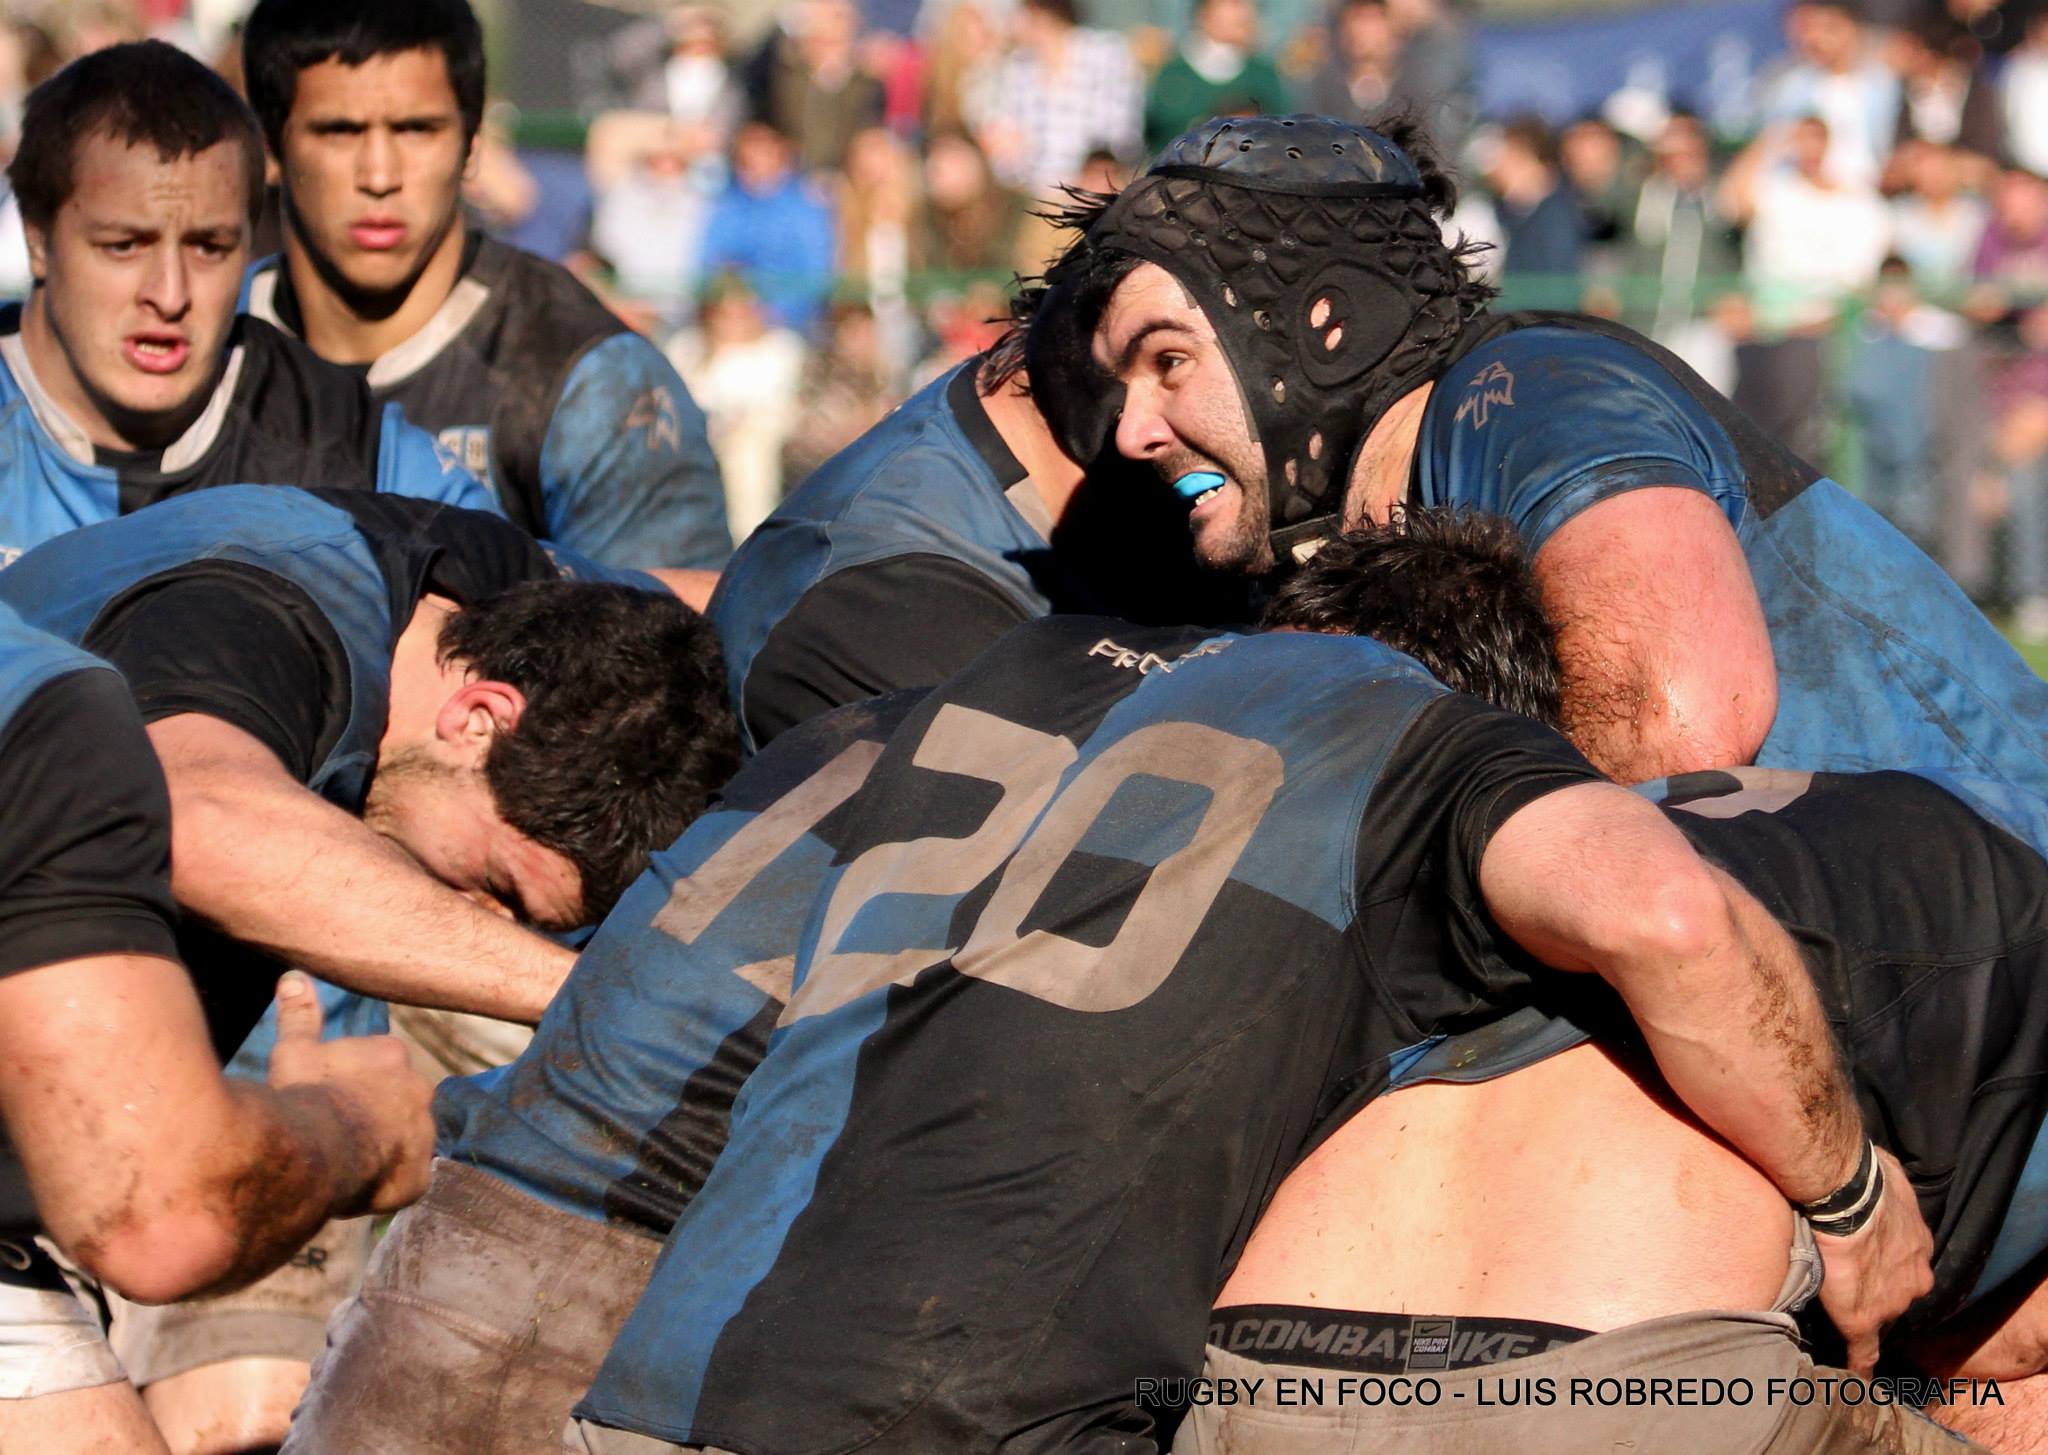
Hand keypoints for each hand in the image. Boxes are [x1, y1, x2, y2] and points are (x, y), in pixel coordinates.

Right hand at [267, 972, 433, 1213]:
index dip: (349, 1087)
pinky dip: (387, 1186)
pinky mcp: (420, 1177)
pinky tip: (358, 1189)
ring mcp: (424, 1134)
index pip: (378, 1069)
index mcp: (392, 1056)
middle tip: (334, 1133)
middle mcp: (421, 1090)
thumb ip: (300, 1016)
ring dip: (383, 1150)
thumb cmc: (302, 1094)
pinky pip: (407, 1181)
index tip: (325, 1100)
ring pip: (404, 1141)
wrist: (314, 1148)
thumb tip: (294, 976)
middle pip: (396, 1103)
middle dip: (372, 1116)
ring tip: (343, 1163)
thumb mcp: (295, 1051)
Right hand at [1813, 1147, 1933, 1374]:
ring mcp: (1892, 1301)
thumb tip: (1872, 1170)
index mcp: (1919, 1245)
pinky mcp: (1863, 1318)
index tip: (1871, 1261)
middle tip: (1850, 1279)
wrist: (1847, 1195)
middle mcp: (1915, 1276)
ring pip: (1880, 1313)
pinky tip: (1854, 1374)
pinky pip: (1864, 1349)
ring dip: (1862, 1309)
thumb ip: (1885, 1184)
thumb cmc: (1865, 1177)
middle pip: (1898, 1291)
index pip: (1905, 1262)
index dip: (1887, 1262)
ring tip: (1835, 1306)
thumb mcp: (1887, 1173)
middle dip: (1879, 1286)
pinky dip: (1859, 1362)